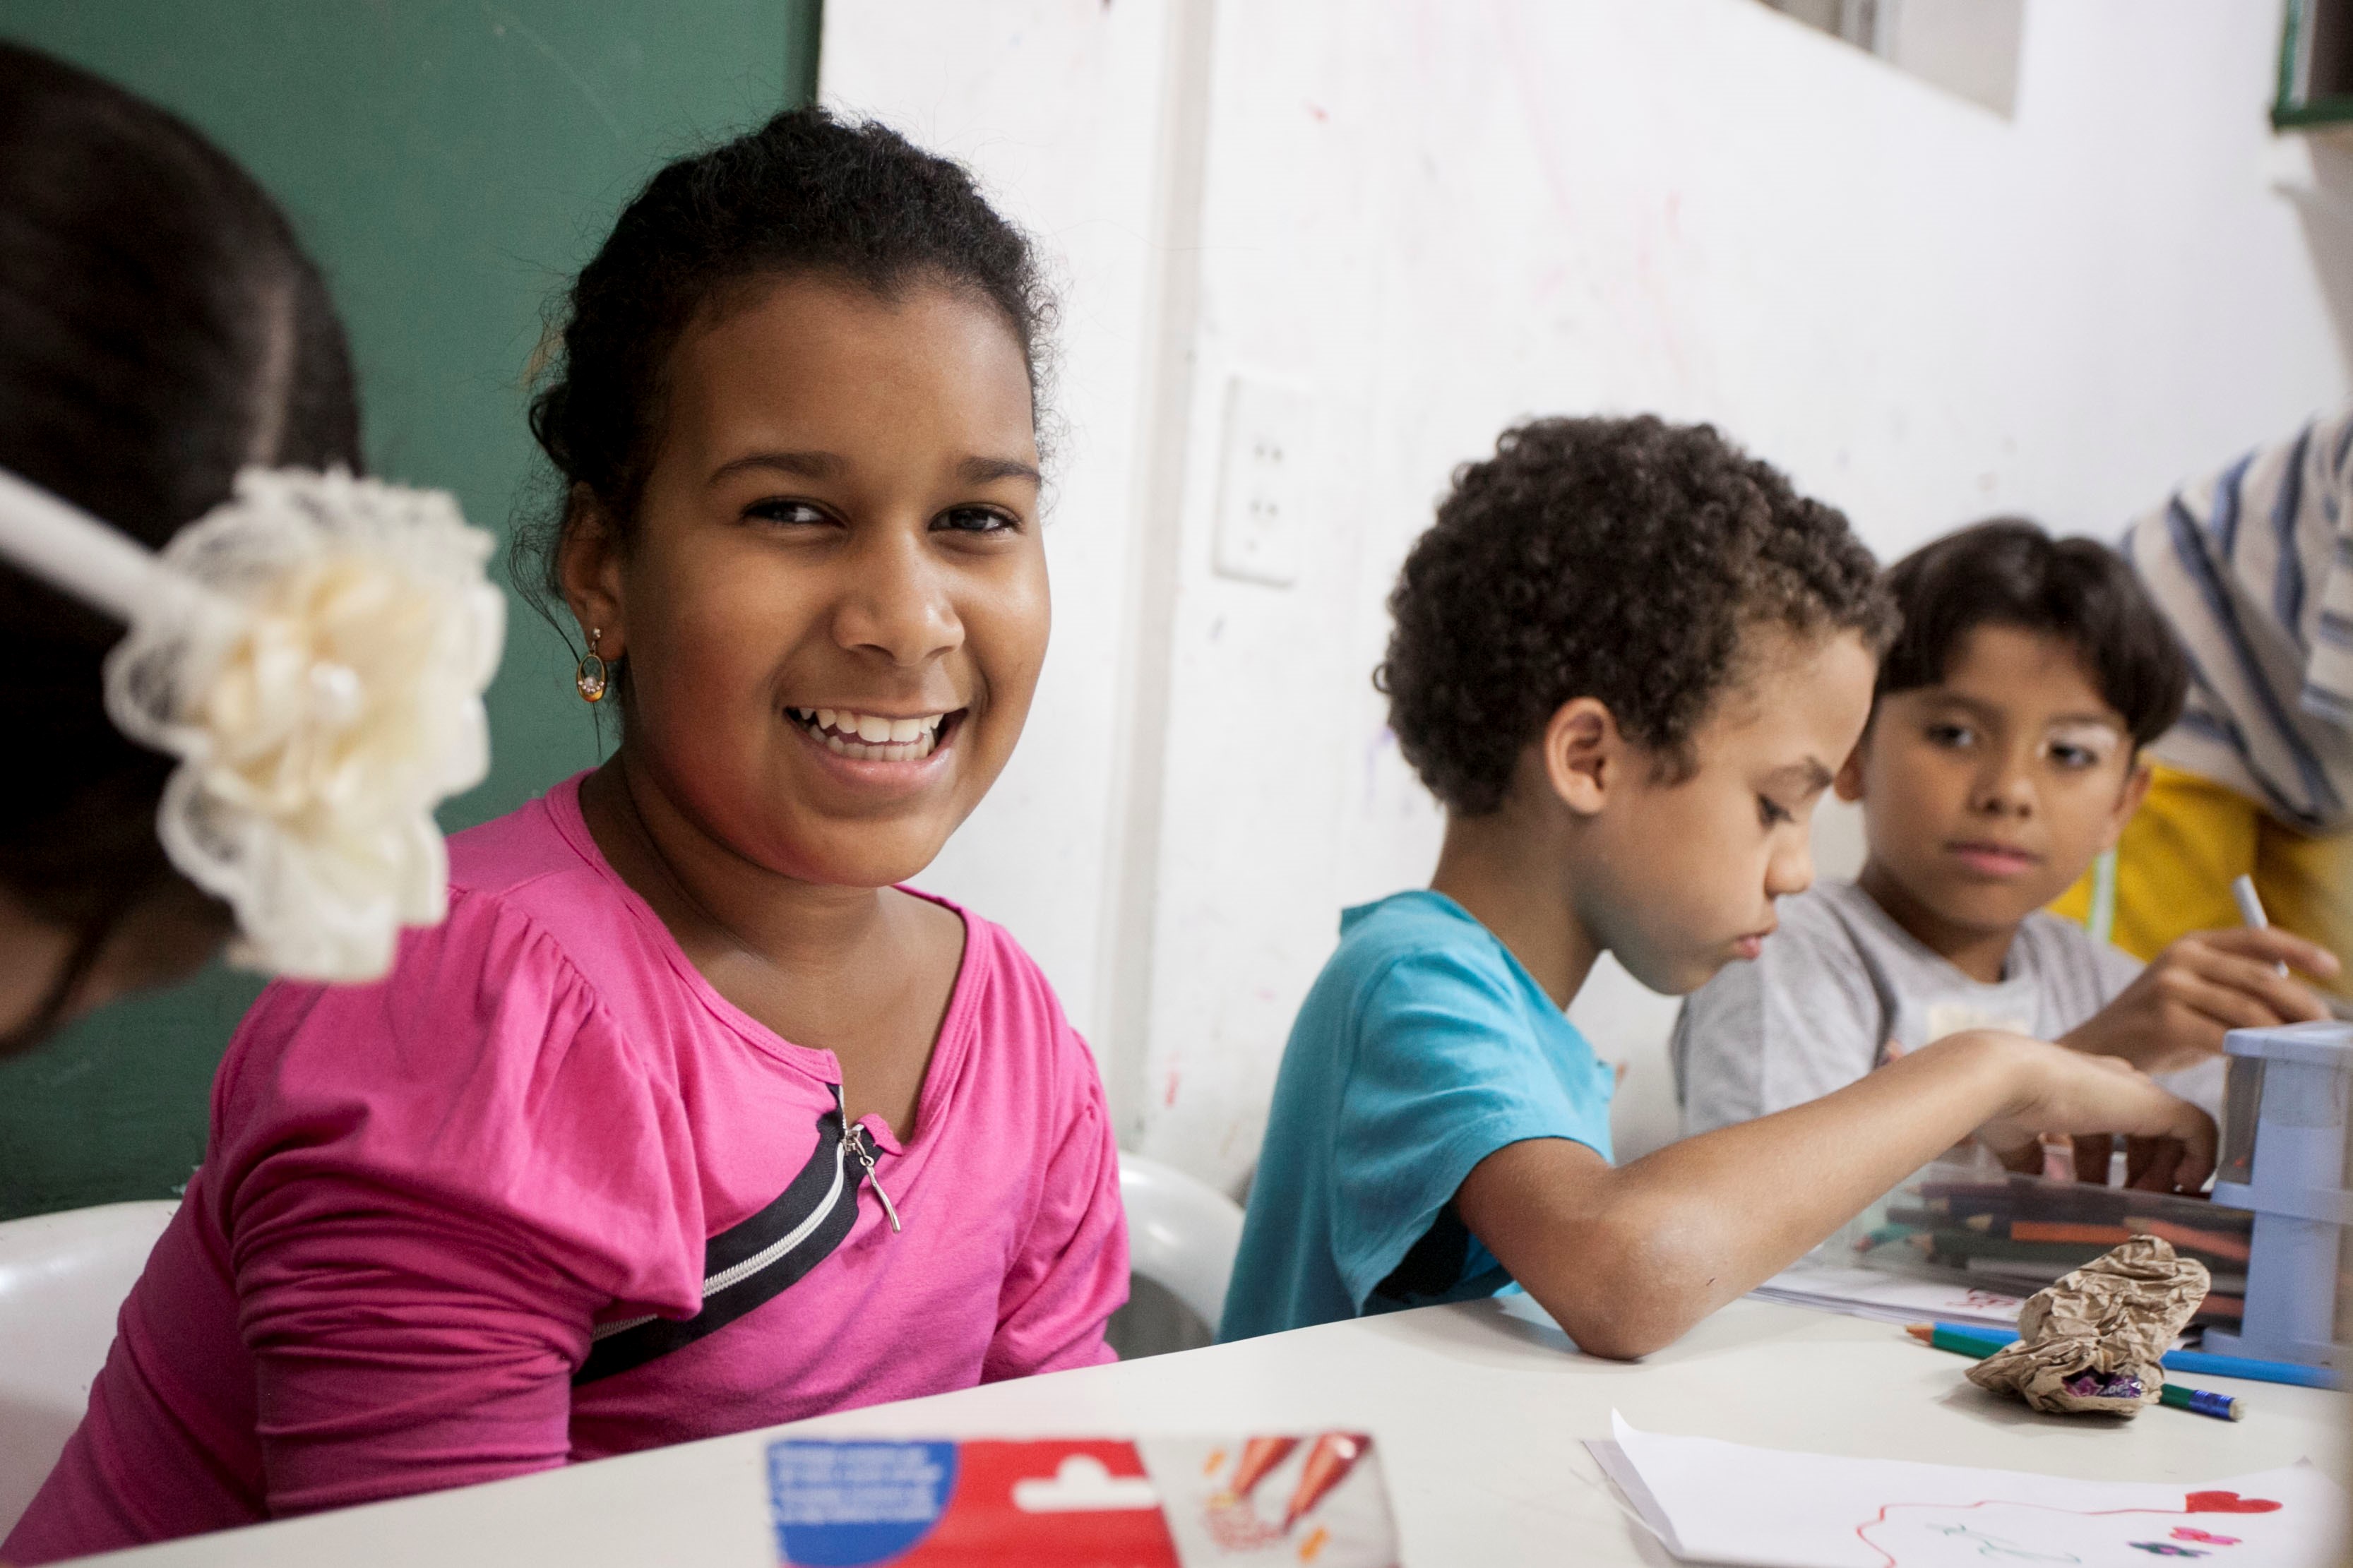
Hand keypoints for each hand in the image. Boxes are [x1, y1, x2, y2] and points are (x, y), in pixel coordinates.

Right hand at [1967, 1031, 2215, 1192]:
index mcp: (2077, 1089)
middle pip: (2144, 1133)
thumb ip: (2030, 1160)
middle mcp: (2110, 1085)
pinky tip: (2184, 1184)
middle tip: (2129, 1205)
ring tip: (2147, 1202)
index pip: (2110, 1128)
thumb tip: (2032, 1185)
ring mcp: (2134, 1092)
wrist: (2002, 1077)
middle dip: (2141, 1174)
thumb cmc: (1998, 1103)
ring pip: (2171, 1133)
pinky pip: (2198, 1129)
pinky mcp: (2154, 1103)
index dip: (2113, 1165)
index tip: (2104, 1194)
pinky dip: (2200, 1158)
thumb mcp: (2015, 1140)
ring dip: (2163, 1174)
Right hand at [2063, 927, 2338, 1073]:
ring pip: (2248, 1010)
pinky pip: (2225, 1036)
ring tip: (2302, 1049)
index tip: (2333, 967)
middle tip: (2326, 1028)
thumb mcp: (2195, 995)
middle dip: (2302, 1004)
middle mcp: (2181, 958)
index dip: (2299, 949)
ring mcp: (2170, 987)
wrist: (2097, 1051)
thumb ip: (2235, 990)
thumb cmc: (2156, 1029)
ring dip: (2283, 1033)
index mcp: (2192, 944)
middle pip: (2261, 977)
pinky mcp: (2164, 1020)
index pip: (2256, 937)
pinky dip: (2252, 1049)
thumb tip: (2302, 1005)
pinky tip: (2265, 1060)